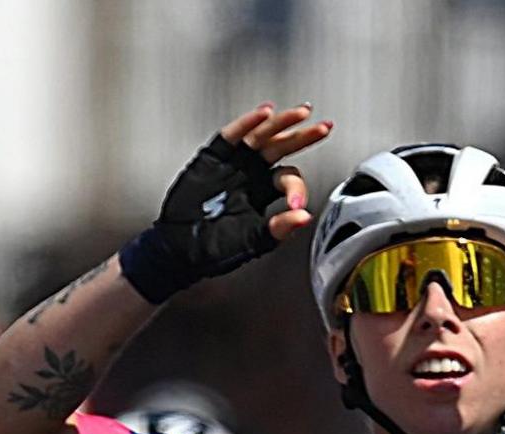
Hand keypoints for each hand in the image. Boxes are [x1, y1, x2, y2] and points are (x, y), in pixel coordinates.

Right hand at [117, 102, 335, 304]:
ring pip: (262, 136)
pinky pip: (233, 134)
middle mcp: (252, 173)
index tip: (296, 204)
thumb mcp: (253, 240)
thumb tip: (305, 217)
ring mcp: (233, 162)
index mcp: (264, 192)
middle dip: (303, 136)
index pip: (289, 179)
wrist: (180, 249)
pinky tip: (265, 113)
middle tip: (324, 127)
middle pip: (282, 148)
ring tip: (301, 113)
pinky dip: (249, 122)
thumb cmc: (215, 248)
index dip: (296, 189)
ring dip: (282, 123)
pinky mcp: (213, 155)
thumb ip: (278, 228)